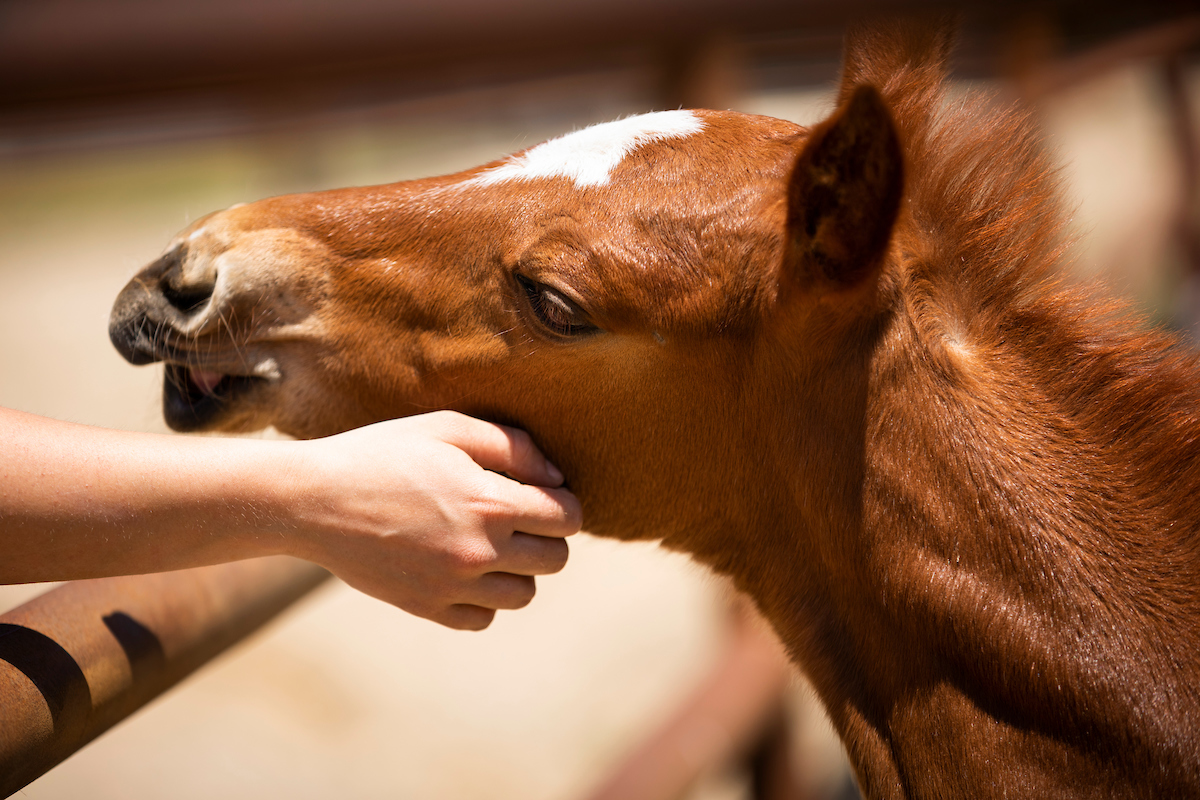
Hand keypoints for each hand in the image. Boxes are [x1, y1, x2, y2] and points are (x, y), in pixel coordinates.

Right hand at [287, 411, 581, 629]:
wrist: (312, 500)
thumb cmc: (382, 454)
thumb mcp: (447, 428)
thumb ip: (513, 447)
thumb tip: (557, 476)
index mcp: (491, 504)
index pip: (566, 518)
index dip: (562, 502)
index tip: (543, 493)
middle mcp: (479, 552)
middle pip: (555, 560)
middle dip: (548, 537)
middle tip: (520, 518)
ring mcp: (453, 586)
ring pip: (524, 594)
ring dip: (519, 570)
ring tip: (491, 544)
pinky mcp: (427, 607)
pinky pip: (483, 618)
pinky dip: (484, 598)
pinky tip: (463, 569)